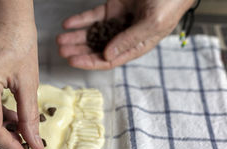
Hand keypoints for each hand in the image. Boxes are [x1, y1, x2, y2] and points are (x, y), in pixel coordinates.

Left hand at [57, 0, 194, 69]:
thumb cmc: (169, 3)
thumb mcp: (152, 24)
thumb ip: (129, 40)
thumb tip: (106, 56)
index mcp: (136, 46)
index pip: (109, 60)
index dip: (89, 62)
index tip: (72, 60)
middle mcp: (124, 37)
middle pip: (96, 48)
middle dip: (78, 50)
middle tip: (61, 50)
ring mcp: (117, 22)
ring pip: (92, 33)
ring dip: (75, 37)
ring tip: (60, 39)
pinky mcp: (113, 8)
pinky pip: (93, 16)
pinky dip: (80, 20)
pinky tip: (68, 23)